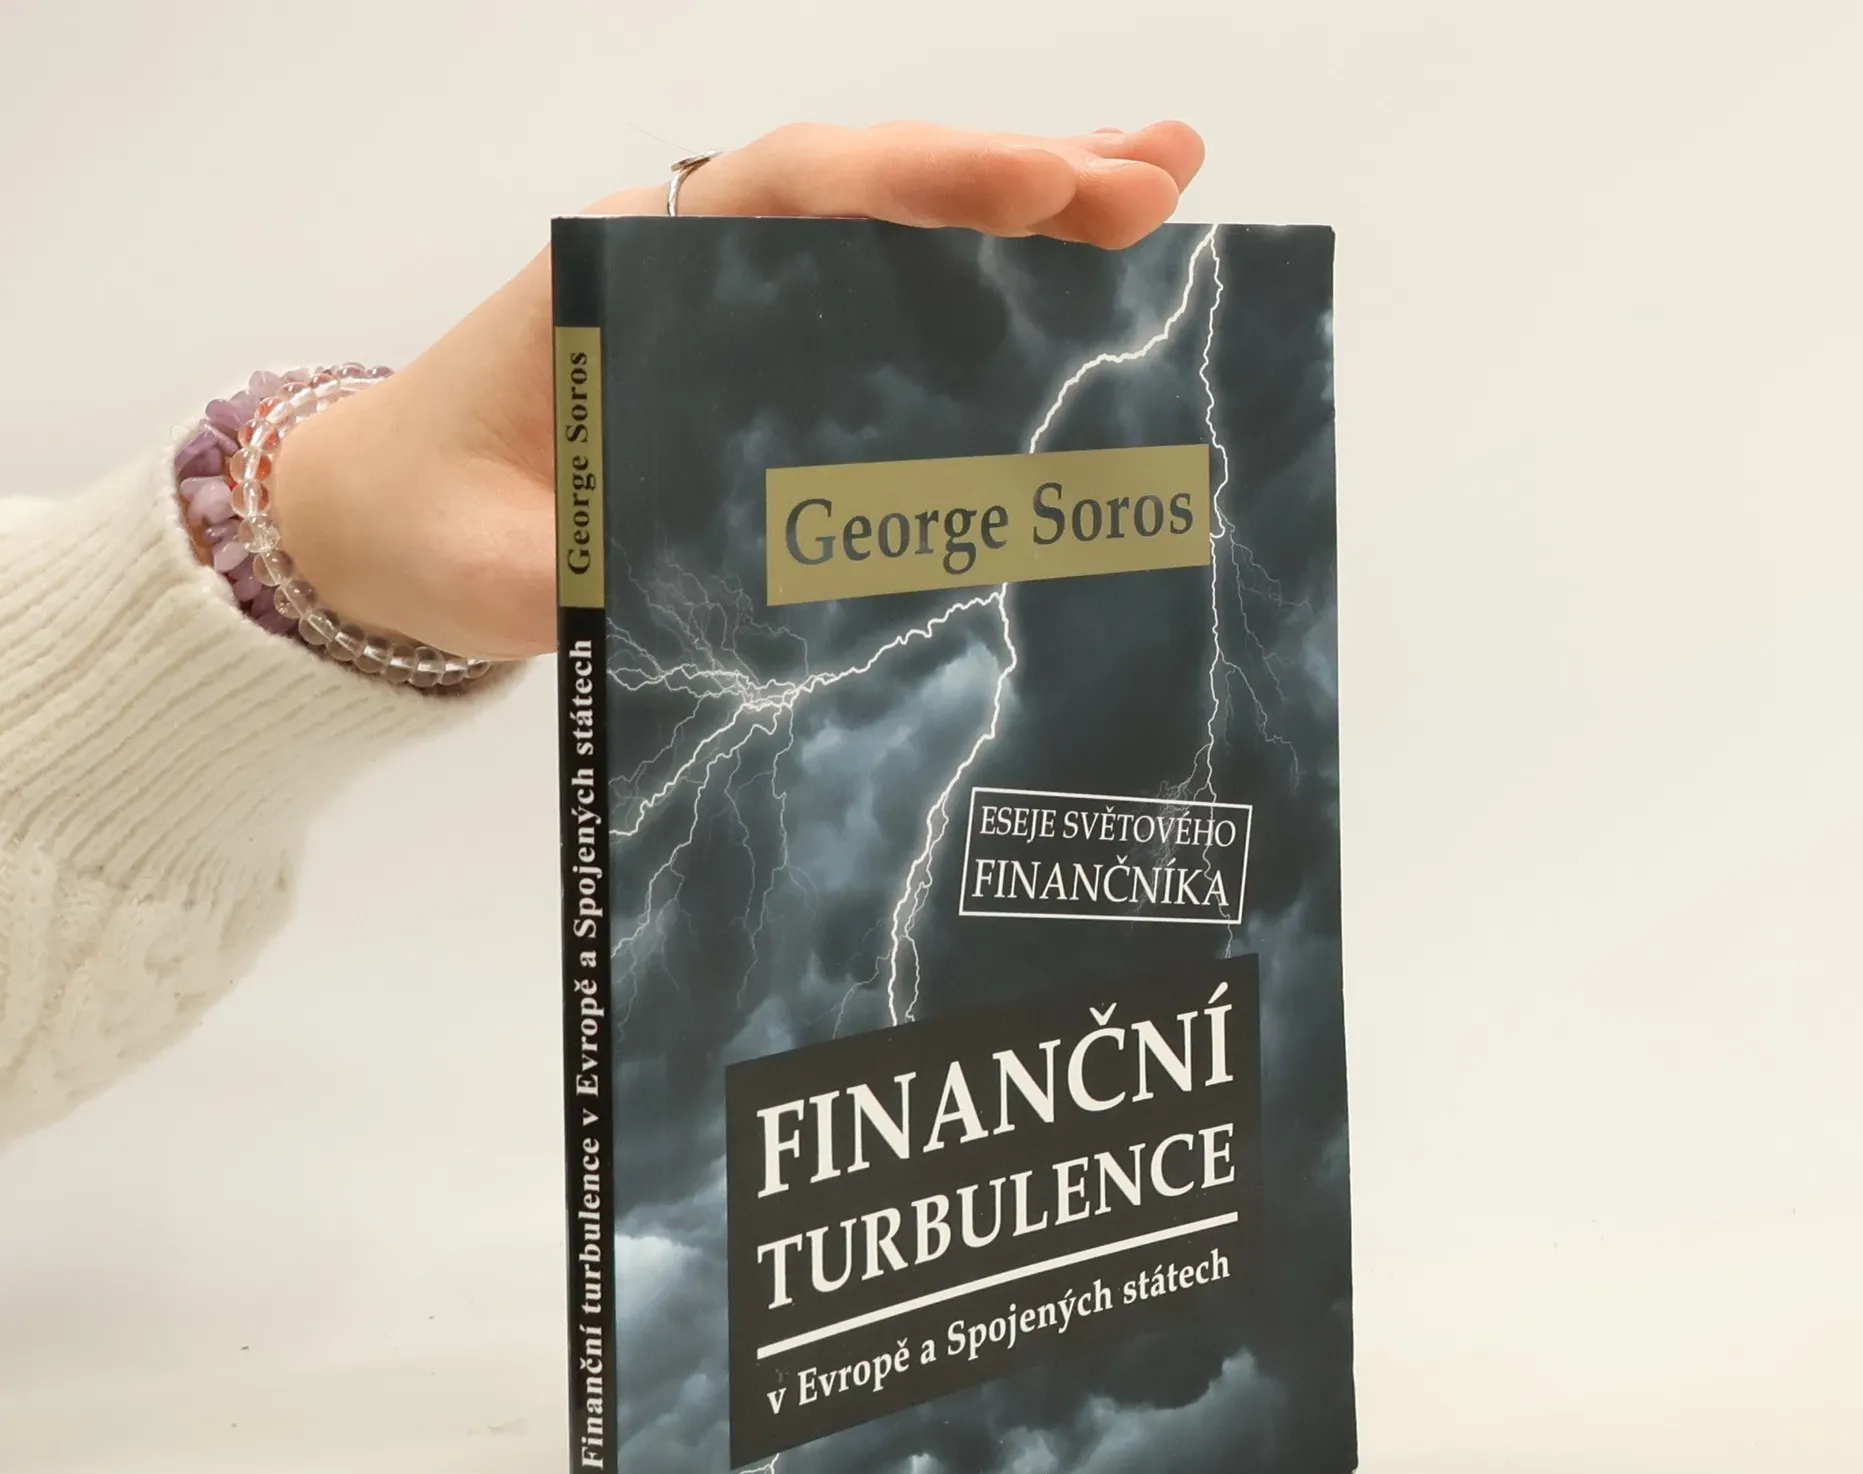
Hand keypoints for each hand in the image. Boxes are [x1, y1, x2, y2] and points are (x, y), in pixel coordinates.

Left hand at [270, 120, 1205, 661]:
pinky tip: (1075, 303)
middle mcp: (698, 260)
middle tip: (1164, 174)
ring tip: (1160, 195)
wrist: (388, 524)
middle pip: (875, 189)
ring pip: (898, 239)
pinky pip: (887, 313)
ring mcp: (739, 307)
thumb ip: (590, 582)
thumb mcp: (504, 569)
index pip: (790, 190)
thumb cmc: (432, 526)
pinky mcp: (765, 365)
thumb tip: (734, 598)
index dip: (920, 181)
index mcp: (630, 269)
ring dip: (1029, 217)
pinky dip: (984, 298)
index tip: (1037, 186)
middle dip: (1021, 176)